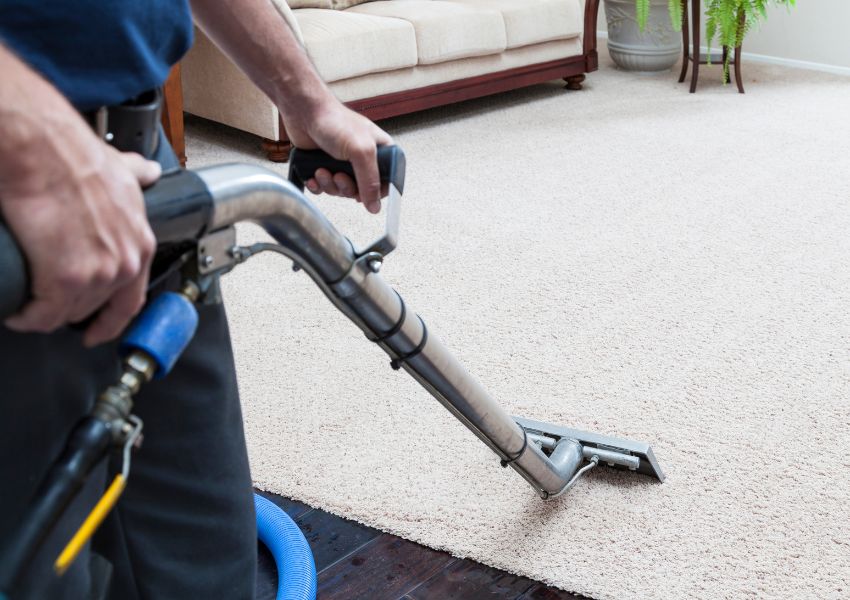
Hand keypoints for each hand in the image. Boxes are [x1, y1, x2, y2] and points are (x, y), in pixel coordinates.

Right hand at [0, 140, 158, 346]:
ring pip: (66, 313)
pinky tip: (18, 311)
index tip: (97, 331)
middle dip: (68, 308)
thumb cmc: (73, 156)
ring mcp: (97, 275)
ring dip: (45, 313)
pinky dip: (27, 317)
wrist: (41, 150)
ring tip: (27, 302)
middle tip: (46, 302)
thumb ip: (136, 175)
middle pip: (94, 308)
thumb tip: (147, 171)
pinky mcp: (64, 280)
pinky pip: (42, 315)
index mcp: (139, 244)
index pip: (131, 301)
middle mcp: (124, 264)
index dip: (111, 320)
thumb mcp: (120, 169)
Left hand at [284, 100, 391, 213]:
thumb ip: (370, 180)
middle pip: (362, 190)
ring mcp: (343, 164)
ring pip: (341, 190)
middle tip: (339, 176)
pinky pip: (325, 188)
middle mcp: (363, 158)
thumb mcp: (361, 150)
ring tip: (322, 170)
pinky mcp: (325, 167)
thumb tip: (375, 205)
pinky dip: (318, 185)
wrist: (304, 112)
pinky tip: (314, 175)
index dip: (376, 192)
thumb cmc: (334, 120)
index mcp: (380, 151)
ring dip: (330, 184)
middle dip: (346, 187)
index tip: (365, 193)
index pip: (387, 182)